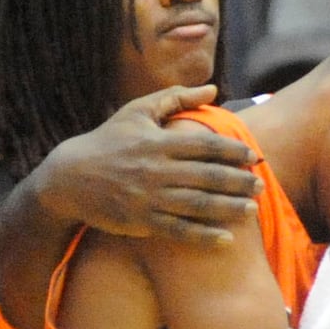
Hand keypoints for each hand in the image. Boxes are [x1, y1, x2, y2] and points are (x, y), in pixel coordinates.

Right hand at [35, 85, 261, 244]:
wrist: (67, 178)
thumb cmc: (108, 141)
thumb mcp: (137, 112)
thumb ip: (175, 98)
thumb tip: (213, 89)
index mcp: (158, 142)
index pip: (205, 146)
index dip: (233, 151)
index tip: (255, 157)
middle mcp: (156, 170)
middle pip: (207, 176)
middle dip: (238, 181)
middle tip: (262, 185)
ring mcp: (148, 197)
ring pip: (197, 204)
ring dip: (228, 208)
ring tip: (252, 209)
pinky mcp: (140, 221)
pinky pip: (178, 230)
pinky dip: (203, 236)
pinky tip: (227, 239)